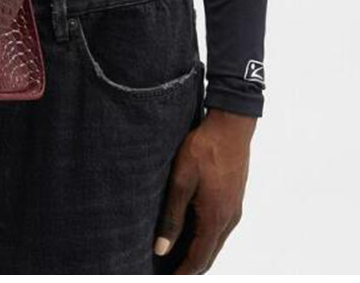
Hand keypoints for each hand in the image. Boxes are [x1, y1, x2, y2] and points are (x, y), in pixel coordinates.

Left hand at [155, 109, 256, 273]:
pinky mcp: (233, 199)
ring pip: (214, 242)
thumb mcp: (180, 180)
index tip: (167, 278)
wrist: (230, 126)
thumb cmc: (203, 149)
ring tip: (173, 254)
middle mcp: (228, 219)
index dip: (182, 273)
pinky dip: (204, 238)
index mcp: (215, 218)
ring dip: (197, 252)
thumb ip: (171, 216)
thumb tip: (161, 248)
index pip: (198, 259)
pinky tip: (188, 231)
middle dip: (189, 267)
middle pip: (208, 255)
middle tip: (167, 269)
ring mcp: (233, 210)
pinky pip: (219, 229)